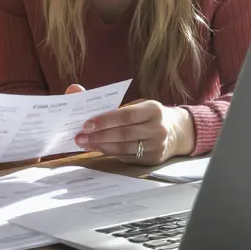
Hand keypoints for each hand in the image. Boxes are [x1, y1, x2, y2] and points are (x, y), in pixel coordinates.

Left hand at [75, 100, 193, 164]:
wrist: (175, 132)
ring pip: (124, 148)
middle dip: (99, 136)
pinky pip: (127, 157)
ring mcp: (157, 146)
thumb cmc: (147, 115)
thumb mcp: (136, 104)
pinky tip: (98, 149)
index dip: (105, 120)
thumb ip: (107, 101)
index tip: (86, 124)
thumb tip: (75, 90)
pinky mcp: (153, 159)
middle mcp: (158, 128)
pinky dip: (111, 153)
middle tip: (79, 137)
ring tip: (85, 144)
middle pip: (124, 134)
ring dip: (102, 146)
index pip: (126, 115)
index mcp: (153, 109)